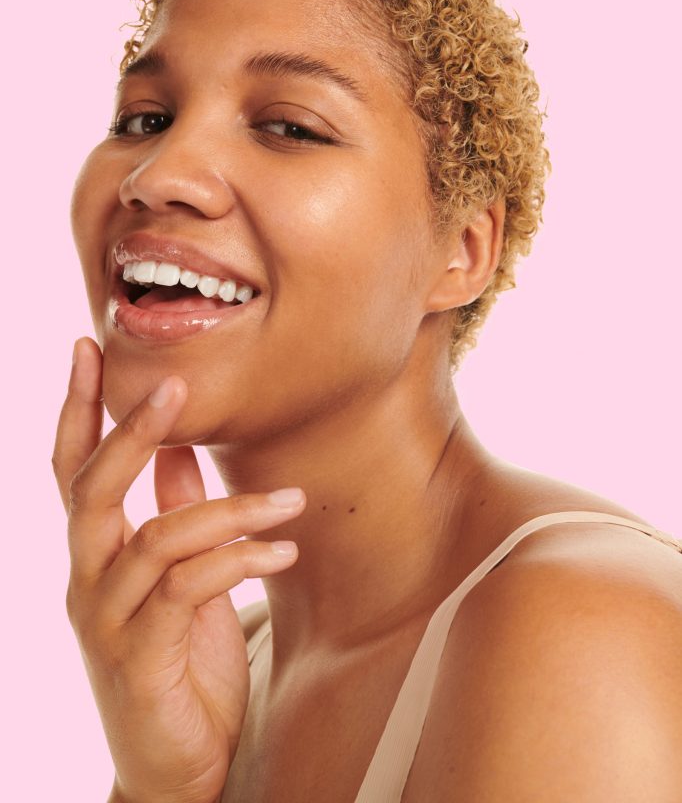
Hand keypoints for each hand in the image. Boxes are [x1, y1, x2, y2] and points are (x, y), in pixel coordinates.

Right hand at [52, 337, 305, 802]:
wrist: (178, 765)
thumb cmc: (180, 661)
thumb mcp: (180, 579)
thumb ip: (173, 515)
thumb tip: (179, 450)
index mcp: (97, 553)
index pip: (73, 470)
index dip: (78, 409)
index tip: (88, 348)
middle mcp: (88, 580)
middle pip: (92, 490)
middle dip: (130, 431)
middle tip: (174, 383)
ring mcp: (108, 620)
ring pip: (156, 537)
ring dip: (229, 509)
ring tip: (291, 499)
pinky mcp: (141, 656)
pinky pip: (187, 587)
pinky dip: (237, 560)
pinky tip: (283, 552)